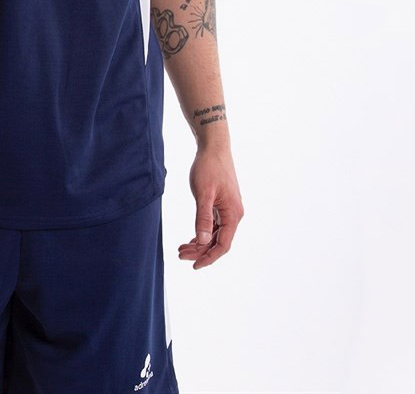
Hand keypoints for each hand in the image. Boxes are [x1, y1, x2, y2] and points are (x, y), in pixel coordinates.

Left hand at [178, 143, 243, 269]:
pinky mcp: (222, 204)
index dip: (209, 258)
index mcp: (233, 214)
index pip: (222, 245)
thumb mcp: (203, 193)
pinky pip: (214, 225)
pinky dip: (202, 232)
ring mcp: (228, 209)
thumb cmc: (209, 167)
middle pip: (218, 242)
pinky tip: (192, 238)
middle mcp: (234, 214)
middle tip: (180, 255)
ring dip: (200, 243)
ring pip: (215, 234)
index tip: (194, 266)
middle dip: (200, 251)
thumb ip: (202, 217)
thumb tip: (202, 241)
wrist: (213, 147)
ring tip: (182, 248)